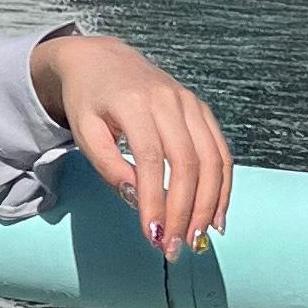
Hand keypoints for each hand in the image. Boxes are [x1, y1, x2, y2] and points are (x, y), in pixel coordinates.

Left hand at [29, 33, 233, 260]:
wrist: (102, 60)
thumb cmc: (89, 100)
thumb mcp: (84, 131)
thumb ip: (108, 166)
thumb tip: (138, 200)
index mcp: (134, 103)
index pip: (151, 159)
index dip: (155, 200)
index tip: (154, 235)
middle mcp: (169, 100)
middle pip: (188, 163)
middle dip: (185, 211)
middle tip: (177, 247)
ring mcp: (190, 104)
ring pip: (212, 160)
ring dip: (209, 204)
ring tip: (198, 238)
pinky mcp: (202, 111)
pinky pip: (221, 152)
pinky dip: (223, 186)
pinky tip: (216, 215)